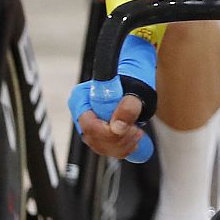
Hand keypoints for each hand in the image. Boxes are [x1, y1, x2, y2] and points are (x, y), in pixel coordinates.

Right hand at [70, 35, 156, 161]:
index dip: (108, 132)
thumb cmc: (134, 73)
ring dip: (122, 145)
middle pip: (94, 139)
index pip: (88, 126)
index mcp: (81, 98)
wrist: (137, 70)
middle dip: (118, 139)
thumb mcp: (136, 87)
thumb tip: (118, 127)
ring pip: (101, 147)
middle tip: (137, 130)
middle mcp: (82, 112)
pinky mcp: (100, 131)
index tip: (129, 128)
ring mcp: (90, 123)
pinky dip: (123, 148)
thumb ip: (128, 107)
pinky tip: (134, 138)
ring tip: (138, 132)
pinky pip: (108, 148)